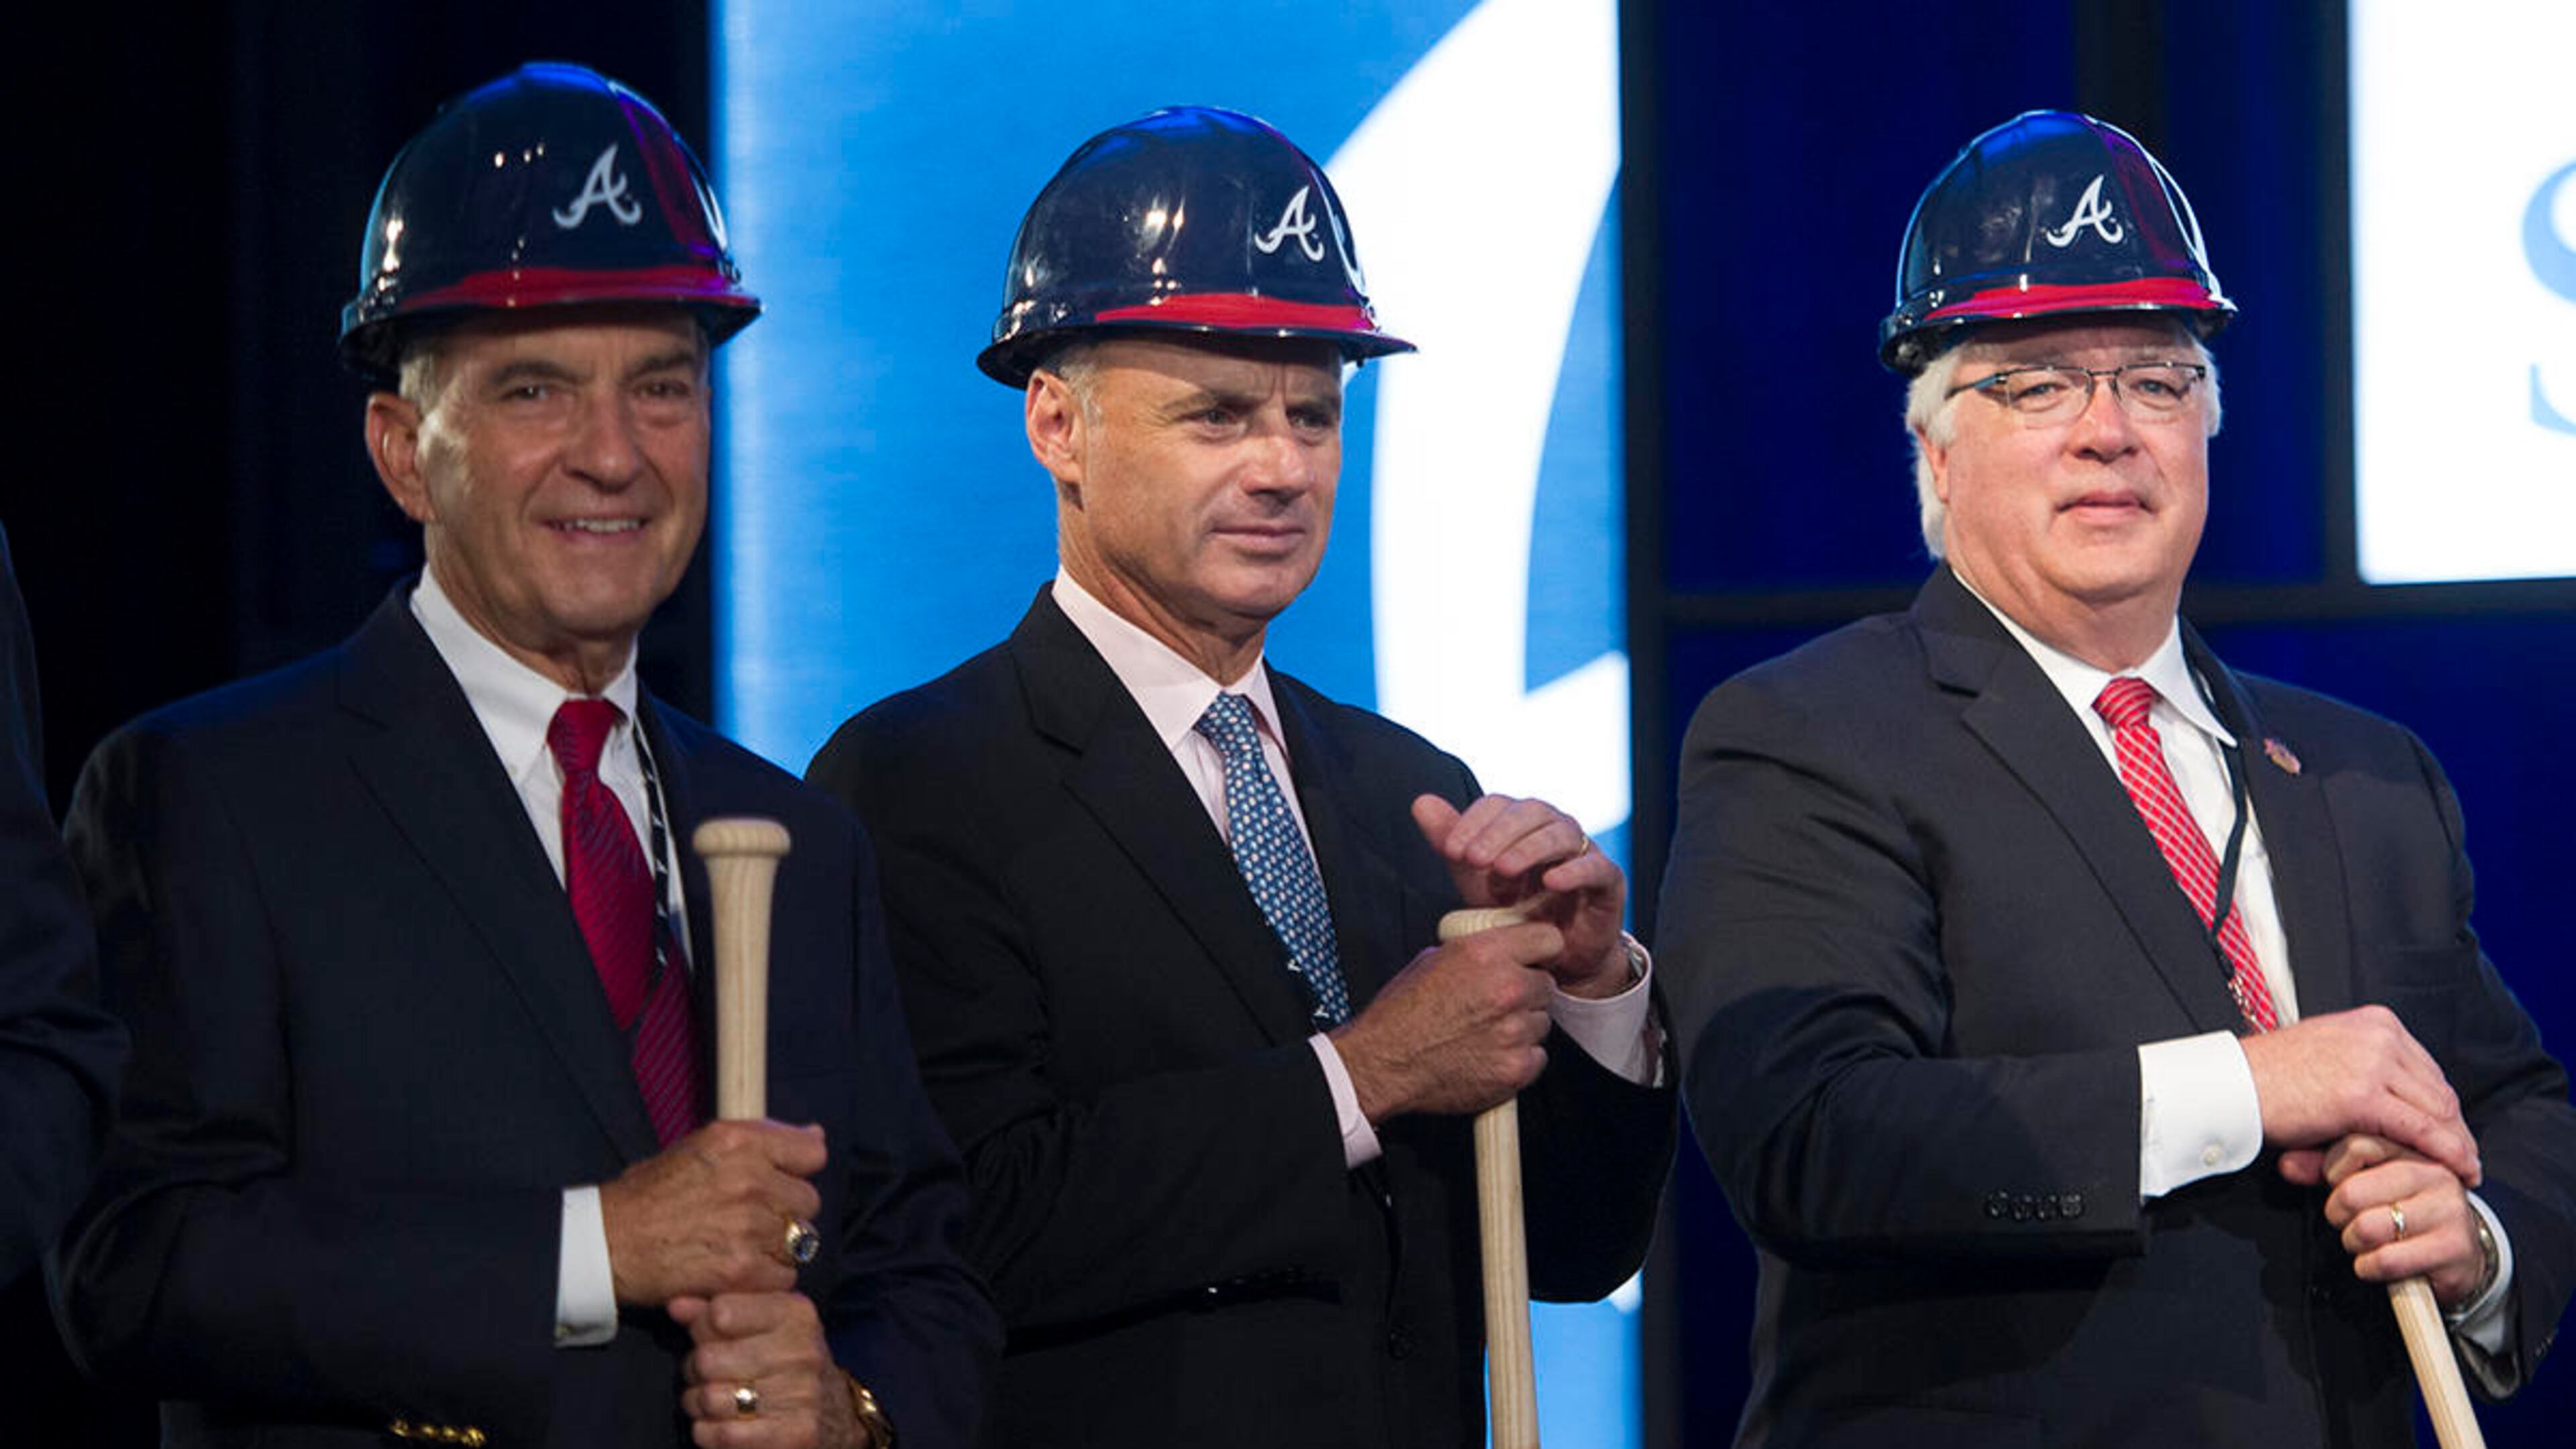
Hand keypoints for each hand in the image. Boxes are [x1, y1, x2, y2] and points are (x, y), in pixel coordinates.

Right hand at [600, 1120, 827, 1307]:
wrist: (608, 1242)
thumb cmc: (650, 1193)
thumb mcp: (700, 1146)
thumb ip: (760, 1139)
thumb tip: (816, 1135)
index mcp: (739, 1141)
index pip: (812, 1153)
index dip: (797, 1171)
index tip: (779, 1182)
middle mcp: (749, 1179)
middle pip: (808, 1201)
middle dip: (786, 1213)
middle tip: (752, 1221)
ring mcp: (747, 1226)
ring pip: (800, 1242)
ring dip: (778, 1249)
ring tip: (743, 1248)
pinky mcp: (740, 1270)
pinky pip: (783, 1277)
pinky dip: (766, 1281)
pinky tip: (739, 1272)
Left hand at [672, 1292, 865, 1448]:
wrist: (837, 1414)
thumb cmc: (787, 1363)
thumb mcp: (764, 1325)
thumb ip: (717, 1309)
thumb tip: (675, 1303)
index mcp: (796, 1313)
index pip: (720, 1312)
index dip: (701, 1329)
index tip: (709, 1338)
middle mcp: (803, 1350)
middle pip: (707, 1358)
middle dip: (695, 1370)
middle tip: (706, 1375)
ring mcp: (802, 1394)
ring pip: (709, 1399)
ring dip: (698, 1404)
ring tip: (710, 1401)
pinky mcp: (796, 1434)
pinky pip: (722, 1434)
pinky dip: (708, 1433)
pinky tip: (718, 1425)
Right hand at [1329, 921, 1558, 1122]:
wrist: (1383, 1063)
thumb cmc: (1400, 1015)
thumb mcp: (1433, 960)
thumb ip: (1478, 953)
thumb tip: (1502, 952)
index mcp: (1485, 954)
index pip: (1549, 939)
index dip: (1540, 951)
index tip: (1534, 960)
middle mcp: (1507, 989)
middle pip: (1546, 985)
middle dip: (1526, 993)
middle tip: (1496, 1005)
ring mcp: (1515, 1031)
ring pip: (1541, 1023)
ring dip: (1520, 1027)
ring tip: (1484, 1033)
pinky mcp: (1516, 1067)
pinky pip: (1536, 1056)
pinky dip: (1518, 1058)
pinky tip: (1488, 1055)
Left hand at [1411, 793, 1628, 996]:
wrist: (1553, 955)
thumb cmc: (1514, 910)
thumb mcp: (1475, 879)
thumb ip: (1451, 842)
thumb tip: (1421, 802)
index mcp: (1522, 823)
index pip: (1497, 805)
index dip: (1473, 822)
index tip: (1450, 850)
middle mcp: (1554, 828)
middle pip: (1530, 812)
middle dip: (1499, 833)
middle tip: (1474, 859)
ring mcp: (1583, 851)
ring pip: (1561, 833)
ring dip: (1530, 848)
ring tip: (1504, 869)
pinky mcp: (1607, 880)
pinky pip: (1596, 867)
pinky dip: (1575, 871)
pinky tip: (1552, 882)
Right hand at [2240, 1005, 2479, 1185]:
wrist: (2233, 1084)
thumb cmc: (2270, 1077)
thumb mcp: (2329, 1058)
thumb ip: (2368, 1072)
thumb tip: (2399, 1105)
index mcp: (2374, 1022)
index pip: (2428, 1069)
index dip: (2444, 1107)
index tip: (2453, 1133)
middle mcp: (2380, 1035)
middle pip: (2439, 1089)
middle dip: (2455, 1129)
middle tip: (2464, 1160)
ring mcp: (2372, 1063)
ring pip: (2436, 1110)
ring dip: (2454, 1144)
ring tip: (2463, 1171)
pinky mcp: (2362, 1096)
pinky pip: (2418, 1129)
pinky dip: (2444, 1152)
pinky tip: (2458, 1169)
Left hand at [2290, 1135, 2491, 1308]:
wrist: (2457, 1254)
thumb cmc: (2404, 1211)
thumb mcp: (2366, 1180)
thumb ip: (2325, 1167)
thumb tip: (2288, 1163)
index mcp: (2414, 1147)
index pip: (2355, 1146)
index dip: (2333, 1172)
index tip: (2339, 1184)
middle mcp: (2436, 1174)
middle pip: (2353, 1191)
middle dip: (2338, 1214)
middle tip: (2348, 1220)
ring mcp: (2449, 1210)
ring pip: (2367, 1227)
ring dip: (2353, 1242)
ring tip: (2364, 1240)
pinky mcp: (2453, 1247)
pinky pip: (2386, 1259)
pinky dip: (2369, 1267)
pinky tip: (2377, 1262)